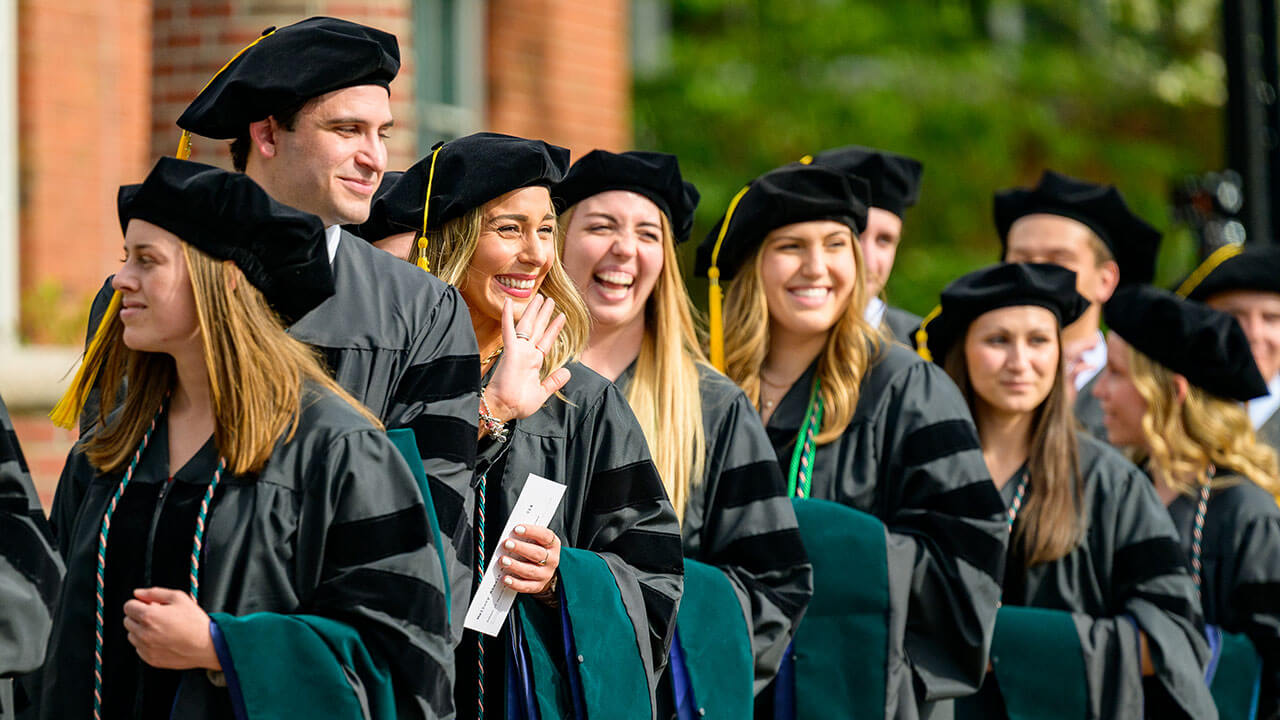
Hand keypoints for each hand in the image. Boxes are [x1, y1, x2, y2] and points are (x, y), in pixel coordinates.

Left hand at [123, 587, 220, 670]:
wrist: (206, 645)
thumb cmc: (195, 621)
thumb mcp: (179, 598)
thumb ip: (155, 593)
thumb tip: (138, 593)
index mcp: (149, 616)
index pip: (128, 606)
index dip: (138, 603)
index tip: (148, 605)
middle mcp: (143, 633)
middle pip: (127, 621)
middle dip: (139, 616)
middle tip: (157, 616)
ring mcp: (146, 648)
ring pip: (132, 635)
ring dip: (141, 630)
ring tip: (161, 629)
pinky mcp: (150, 659)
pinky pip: (139, 648)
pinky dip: (146, 643)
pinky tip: (162, 639)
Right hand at [485, 295, 570, 421]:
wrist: (504, 408)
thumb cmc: (519, 403)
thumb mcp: (542, 392)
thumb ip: (554, 381)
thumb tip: (568, 371)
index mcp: (533, 362)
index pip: (546, 341)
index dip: (553, 328)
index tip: (561, 316)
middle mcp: (526, 353)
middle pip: (537, 329)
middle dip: (544, 314)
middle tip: (550, 300)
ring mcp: (518, 351)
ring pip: (527, 325)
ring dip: (533, 311)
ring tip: (540, 297)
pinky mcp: (510, 351)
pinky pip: (509, 330)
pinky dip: (508, 316)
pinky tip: (508, 302)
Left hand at [499, 524, 560, 597]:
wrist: (544, 569)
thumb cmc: (536, 549)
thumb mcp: (536, 540)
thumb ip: (526, 536)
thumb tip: (510, 534)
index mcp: (553, 544)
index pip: (545, 536)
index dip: (531, 531)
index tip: (516, 529)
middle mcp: (552, 559)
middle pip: (537, 554)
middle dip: (520, 548)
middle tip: (506, 544)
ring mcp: (546, 574)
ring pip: (530, 571)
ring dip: (515, 565)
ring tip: (503, 560)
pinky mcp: (538, 586)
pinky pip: (526, 586)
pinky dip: (515, 583)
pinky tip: (505, 578)